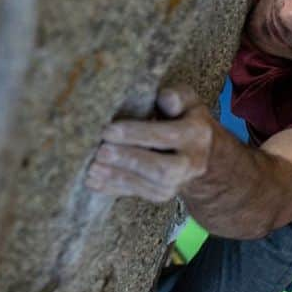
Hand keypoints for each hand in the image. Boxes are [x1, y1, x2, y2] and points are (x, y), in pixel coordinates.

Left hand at [85, 86, 213, 202]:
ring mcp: (179, 182)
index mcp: (197, 134)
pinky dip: (114, 189)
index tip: (109, 130)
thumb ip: (177, 96)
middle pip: (163, 170)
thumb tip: (166, 98)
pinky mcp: (164, 194)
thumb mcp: (186, 100)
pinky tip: (93, 181)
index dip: (137, 134)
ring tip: (93, 168)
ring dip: (119, 178)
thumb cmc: (183, 117)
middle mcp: (192, 162)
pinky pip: (139, 195)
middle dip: (129, 161)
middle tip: (101, 152)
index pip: (168, 136)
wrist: (198, 150)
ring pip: (152, 187)